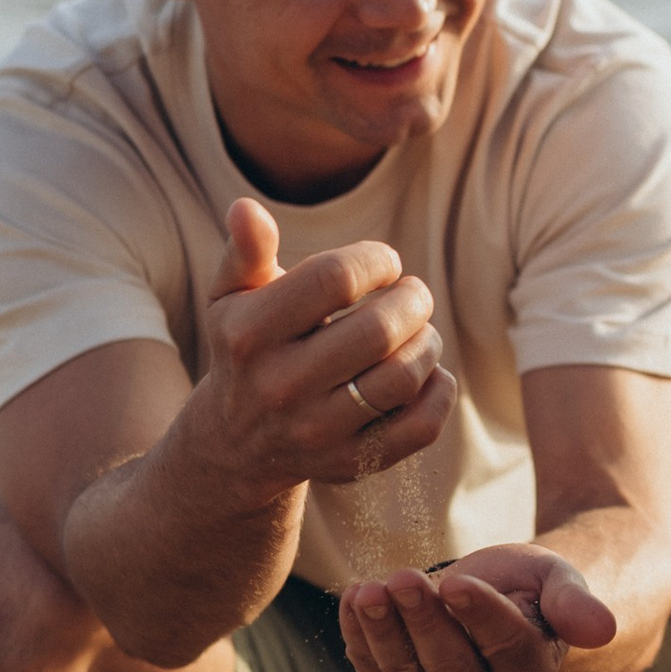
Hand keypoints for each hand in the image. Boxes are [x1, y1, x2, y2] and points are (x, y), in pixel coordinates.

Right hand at [192, 199, 456, 505]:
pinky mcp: (349, 464)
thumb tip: (246, 207)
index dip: (375, 260)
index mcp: (249, 335)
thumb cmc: (247, 348)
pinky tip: (426, 372)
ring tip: (418, 330)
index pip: (335, 278)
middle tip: (413, 293)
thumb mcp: (231, 299)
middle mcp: (279, 388)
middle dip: (412, 299)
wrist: (235, 444)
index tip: (384, 262)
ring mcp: (315, 433)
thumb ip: (245, 251)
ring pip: (403, 379)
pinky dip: (439, 391)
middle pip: (378, 331)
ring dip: (427, 343)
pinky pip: (420, 427)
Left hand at [338, 541, 617, 671]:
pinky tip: (351, 598)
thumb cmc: (533, 583)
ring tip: (367, 589)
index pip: (505, 646)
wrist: (501, 593)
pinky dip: (358, 638)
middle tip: (402, 578)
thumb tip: (604, 630)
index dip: (480, 615)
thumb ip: (575, 602)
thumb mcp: (558, 578)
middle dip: (423, 622)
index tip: (457, 580)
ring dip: (382, 631)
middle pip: (451, 666)